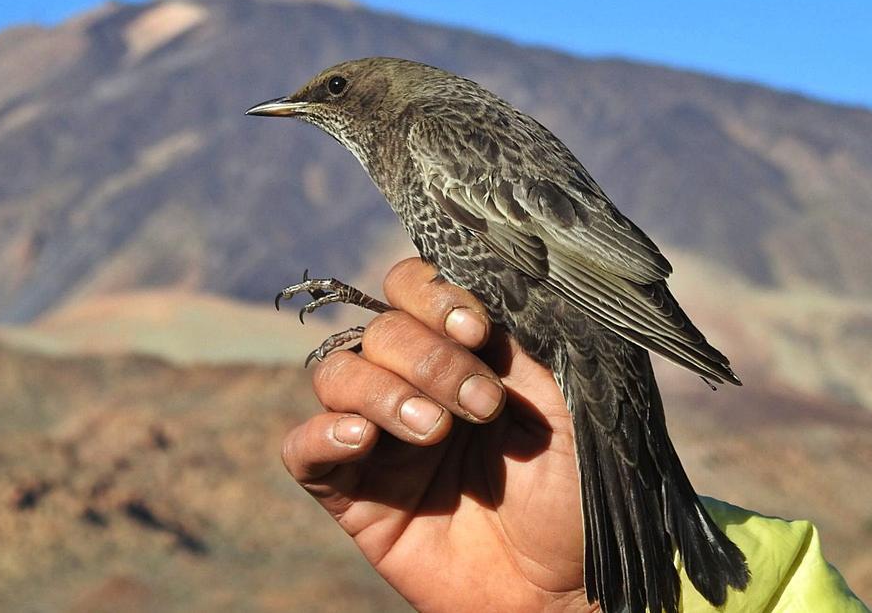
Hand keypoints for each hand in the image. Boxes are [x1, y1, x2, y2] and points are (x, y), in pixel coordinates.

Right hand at [281, 258, 590, 611]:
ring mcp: (377, 437)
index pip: (414, 289)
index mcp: (461, 354)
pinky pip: (300, 449)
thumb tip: (481, 296)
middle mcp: (412, 384)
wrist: (558, 589)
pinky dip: (321, 434)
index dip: (434, 296)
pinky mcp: (349, 493)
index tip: (475, 331)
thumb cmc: (572, 497)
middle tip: (481, 406)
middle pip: (380, 331)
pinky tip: (360, 440)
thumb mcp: (566, 409)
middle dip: (429, 359)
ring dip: (382, 391)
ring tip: (435, 433)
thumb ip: (520, 347)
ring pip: (336, 375)